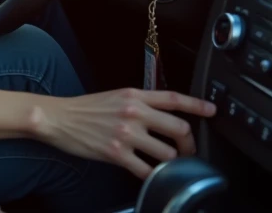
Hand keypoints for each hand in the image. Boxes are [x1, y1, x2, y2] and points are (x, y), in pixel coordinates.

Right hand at [32, 88, 216, 178]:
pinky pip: (146, 170)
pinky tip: (149, 174)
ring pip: (167, 153)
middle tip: (188, 151)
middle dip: (189, 144)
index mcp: (134, 96)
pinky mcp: (117, 154)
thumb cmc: (86, 108)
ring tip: (167, 164)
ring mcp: (126, 134)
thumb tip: (163, 113)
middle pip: (179, 129)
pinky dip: (152, 176)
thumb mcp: (115, 96)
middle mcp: (133, 113)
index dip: (197, 105)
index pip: (173, 98)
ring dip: (171, 162)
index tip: (212, 111)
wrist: (59, 118)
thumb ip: (140, 102)